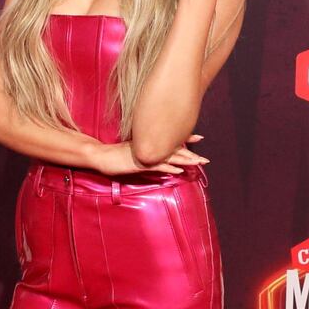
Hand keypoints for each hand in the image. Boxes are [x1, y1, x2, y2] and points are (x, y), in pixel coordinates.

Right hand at [93, 133, 208, 176]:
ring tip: (199, 164)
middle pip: (174, 149)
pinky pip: (157, 166)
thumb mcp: (133, 151)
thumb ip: (145, 150)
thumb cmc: (116, 154)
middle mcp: (150, 146)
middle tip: (206, 158)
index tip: (199, 137)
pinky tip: (179, 171)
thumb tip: (156, 153)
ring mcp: (146, 155)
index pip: (171, 139)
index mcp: (150, 142)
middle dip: (191, 154)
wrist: (101, 155)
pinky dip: (169, 168)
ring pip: (170, 157)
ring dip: (185, 161)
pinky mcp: (141, 163)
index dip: (185, 139)